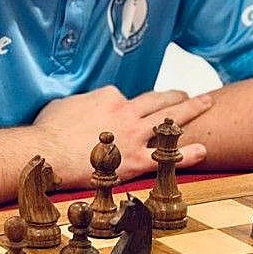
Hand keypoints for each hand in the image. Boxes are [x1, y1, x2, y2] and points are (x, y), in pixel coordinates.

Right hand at [32, 85, 210, 186]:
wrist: (47, 154)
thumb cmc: (47, 131)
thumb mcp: (62, 105)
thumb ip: (80, 103)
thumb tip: (81, 106)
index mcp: (109, 97)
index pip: (127, 98)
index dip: (127, 106)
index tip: (125, 113)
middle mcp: (127, 112)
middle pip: (158, 100)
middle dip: (176, 96)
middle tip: (188, 93)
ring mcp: (134, 135)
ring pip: (169, 120)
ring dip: (191, 110)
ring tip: (206, 103)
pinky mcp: (135, 159)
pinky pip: (166, 156)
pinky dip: (187, 153)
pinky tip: (203, 150)